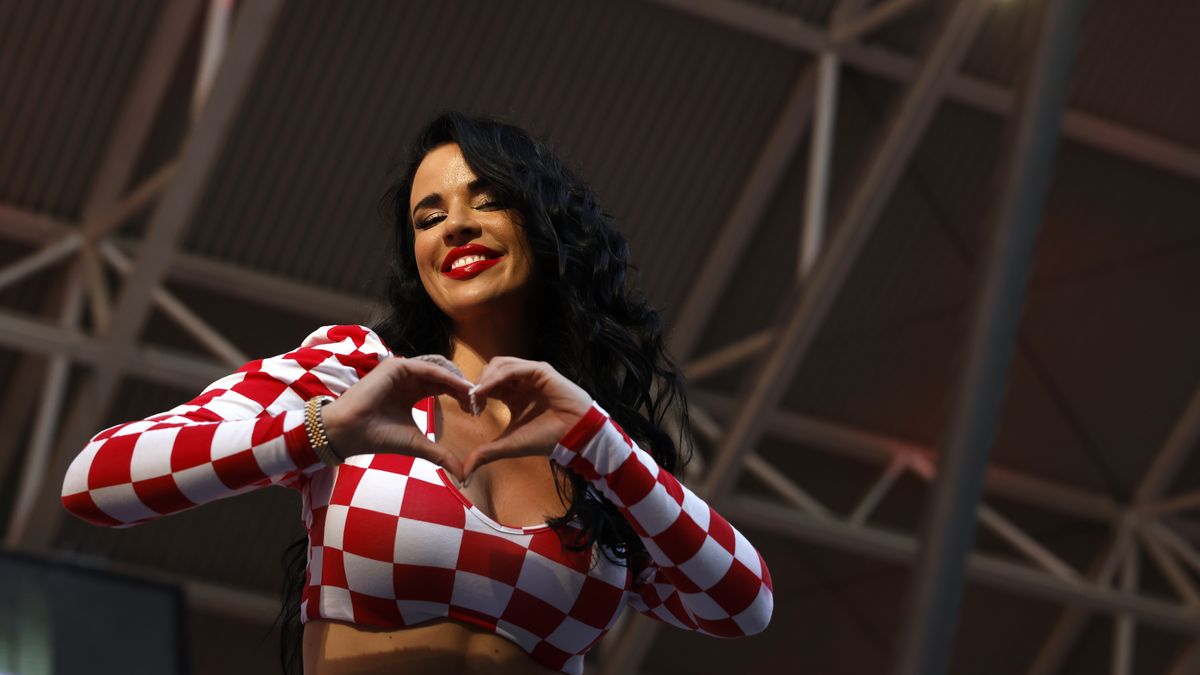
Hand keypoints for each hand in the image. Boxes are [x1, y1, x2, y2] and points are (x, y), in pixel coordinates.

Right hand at [321, 357, 473, 479]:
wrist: (350, 434)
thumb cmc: (379, 438)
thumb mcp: (418, 444)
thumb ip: (441, 454)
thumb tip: (462, 474)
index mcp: (411, 392)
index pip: (443, 387)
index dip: (461, 396)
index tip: (476, 411)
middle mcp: (407, 378)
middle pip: (444, 376)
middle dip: (463, 388)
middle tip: (479, 404)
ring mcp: (401, 370)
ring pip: (439, 369)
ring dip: (458, 381)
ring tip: (473, 396)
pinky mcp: (395, 366)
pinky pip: (428, 368)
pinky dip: (446, 377)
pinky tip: (460, 388)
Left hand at [461, 357, 593, 478]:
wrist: (573, 436)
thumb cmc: (546, 438)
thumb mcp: (509, 444)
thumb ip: (486, 453)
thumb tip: (464, 472)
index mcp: (513, 396)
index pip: (487, 386)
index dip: (474, 394)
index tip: (467, 409)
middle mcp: (521, 382)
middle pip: (490, 371)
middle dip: (477, 384)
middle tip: (469, 401)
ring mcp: (530, 374)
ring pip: (500, 365)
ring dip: (485, 378)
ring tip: (476, 395)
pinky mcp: (540, 370)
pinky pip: (513, 368)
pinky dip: (497, 376)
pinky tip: (486, 389)